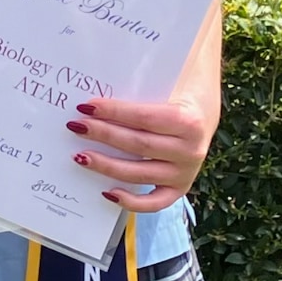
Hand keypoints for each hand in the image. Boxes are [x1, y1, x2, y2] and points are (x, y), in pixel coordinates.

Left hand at [65, 94, 216, 214]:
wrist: (205, 110)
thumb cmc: (182, 90)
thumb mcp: (171, 78)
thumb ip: (143, 81)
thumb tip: (102, 86)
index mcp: (190, 121)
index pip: (144, 118)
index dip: (113, 112)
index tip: (87, 106)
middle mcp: (191, 150)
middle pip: (138, 145)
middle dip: (103, 134)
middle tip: (76, 126)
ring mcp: (185, 173)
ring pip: (139, 174)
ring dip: (106, 166)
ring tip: (80, 155)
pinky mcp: (179, 187)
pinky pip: (154, 203)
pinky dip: (131, 202)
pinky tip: (107, 192)